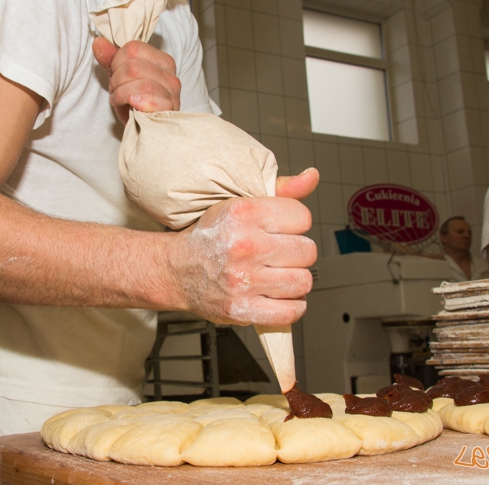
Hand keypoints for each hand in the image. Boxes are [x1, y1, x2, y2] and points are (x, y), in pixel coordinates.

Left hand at [92, 37, 180, 122]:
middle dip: (117, 80)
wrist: (142, 131)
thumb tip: (98, 42)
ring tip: (120, 100)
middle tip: (116, 91)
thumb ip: (110, 58)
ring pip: (141, 84)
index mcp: (161, 61)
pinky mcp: (170, 110)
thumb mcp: (118, 77)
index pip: (133, 48)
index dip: (117, 62)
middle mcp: (171, 75)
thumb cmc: (133, 103)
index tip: (116, 75)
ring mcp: (173, 93)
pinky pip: (150, 100)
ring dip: (122, 94)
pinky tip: (132, 106)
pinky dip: (134, 103)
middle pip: (133, 66)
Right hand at [176, 168, 318, 326]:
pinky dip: (292, 307)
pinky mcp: (242, 309)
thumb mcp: (240, 203)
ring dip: (295, 280)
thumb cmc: (210, 236)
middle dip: (298, 253)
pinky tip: (279, 296)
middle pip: (307, 251)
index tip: (284, 229)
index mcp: (244, 214)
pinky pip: (290, 312)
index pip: (302, 217)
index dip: (297, 224)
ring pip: (302, 282)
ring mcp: (243, 281)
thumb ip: (280, 190)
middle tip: (281, 253)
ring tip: (279, 274)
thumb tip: (312, 176)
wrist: (176, 270)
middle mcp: (244, 246)